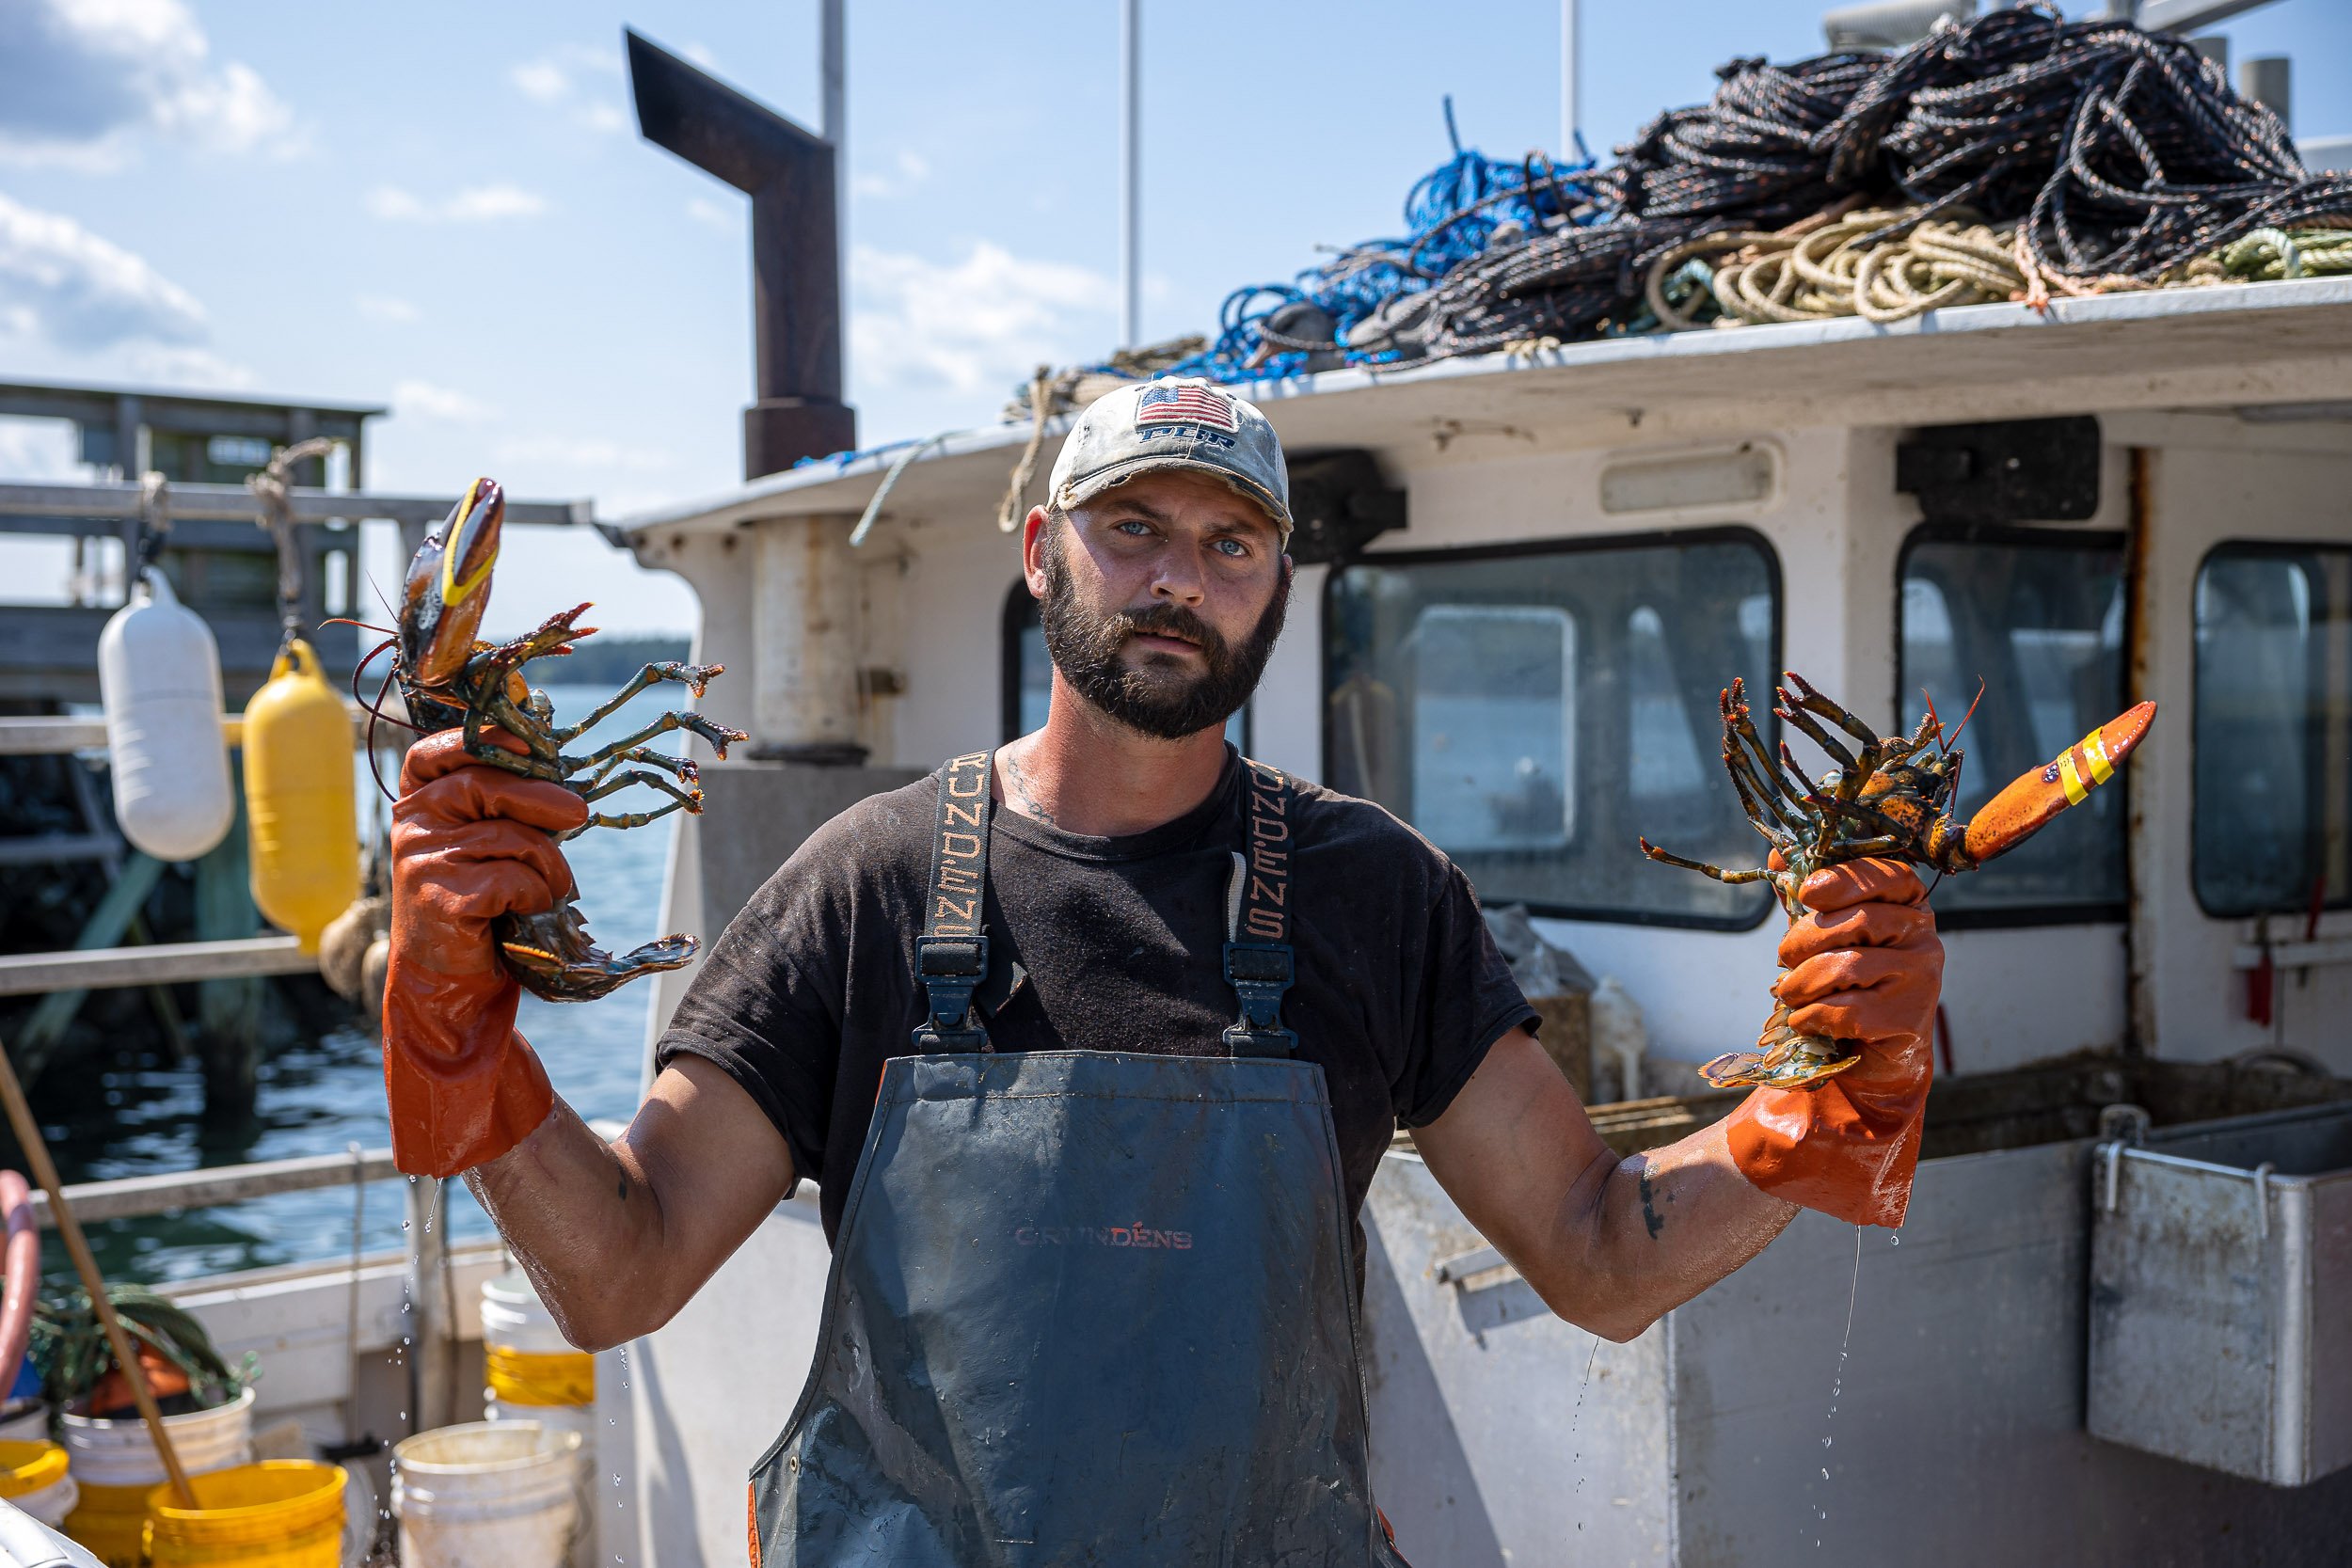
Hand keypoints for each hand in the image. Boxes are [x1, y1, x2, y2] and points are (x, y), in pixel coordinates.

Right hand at [384, 728, 586, 1175]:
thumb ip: (509, 808)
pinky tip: (528, 912)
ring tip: (550, 890)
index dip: (480, 737)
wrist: (449, 982)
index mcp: (419, 801)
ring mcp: (419, 858)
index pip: (436, 751)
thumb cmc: (480, 907)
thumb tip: (564, 779)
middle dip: (544, 799)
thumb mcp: (490, 847)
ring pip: (512, 837)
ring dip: (548, 866)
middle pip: (489, 786)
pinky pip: (512, 877)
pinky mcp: (439, 895)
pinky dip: (535, 894)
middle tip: (580, 813)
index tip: (527, 744)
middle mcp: (411, 823)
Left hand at [1725, 858, 1941, 1226]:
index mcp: (1907, 903)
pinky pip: (1850, 1011)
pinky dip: (1813, 1015)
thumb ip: (1805, 891)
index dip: (1845, 879)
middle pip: (1859, 922)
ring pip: (1850, 967)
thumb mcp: (1822, 930)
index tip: (1807, 892)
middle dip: (1805, 939)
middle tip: (1782, 959)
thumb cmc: (1844, 980)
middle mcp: (1925, 936)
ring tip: (1789, 992)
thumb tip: (1777, 849)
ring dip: (1803, 982)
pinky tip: (1804, 1020)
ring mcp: (1924, 978)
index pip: (1887, 875)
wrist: (1867, 1052)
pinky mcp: (1912, 1019)